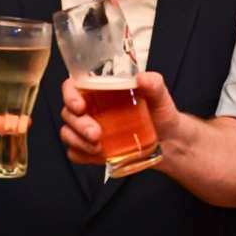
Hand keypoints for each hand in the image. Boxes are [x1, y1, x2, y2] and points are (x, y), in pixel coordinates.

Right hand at [60, 71, 181, 164]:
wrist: (168, 140)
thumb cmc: (160, 113)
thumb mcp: (160, 95)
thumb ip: (153, 83)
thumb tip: (141, 78)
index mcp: (99, 90)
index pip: (73, 86)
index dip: (69, 95)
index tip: (80, 106)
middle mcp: (90, 108)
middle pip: (68, 113)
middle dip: (78, 124)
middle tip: (96, 134)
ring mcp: (88, 129)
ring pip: (67, 133)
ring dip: (78, 141)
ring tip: (98, 147)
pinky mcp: (91, 149)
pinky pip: (75, 153)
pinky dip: (82, 155)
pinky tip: (97, 156)